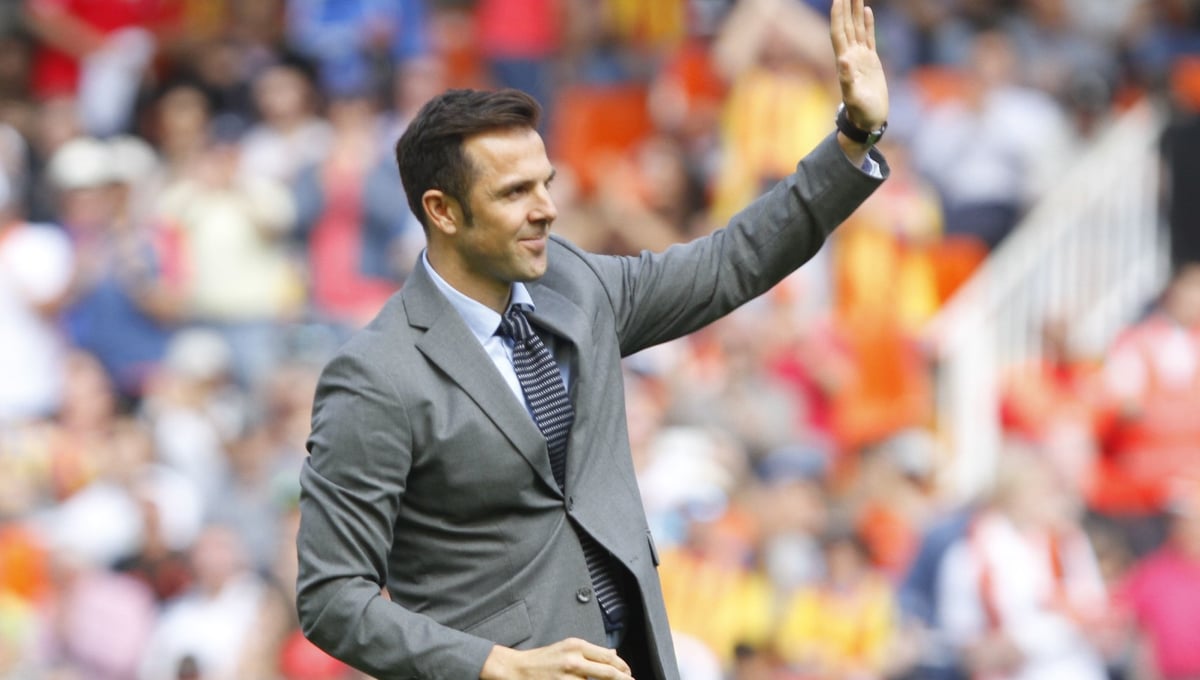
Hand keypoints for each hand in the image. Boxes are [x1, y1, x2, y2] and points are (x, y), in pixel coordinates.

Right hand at [479, 638, 633, 679]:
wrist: (517, 669)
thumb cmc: (542, 659)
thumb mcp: (567, 647)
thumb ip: (590, 652)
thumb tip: (613, 654)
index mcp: (576, 645)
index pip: (608, 657)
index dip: (623, 667)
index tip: (628, 673)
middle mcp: (574, 660)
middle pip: (608, 673)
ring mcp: (568, 677)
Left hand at [830, 0, 888, 132]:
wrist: (868, 120)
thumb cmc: (861, 112)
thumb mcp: (854, 98)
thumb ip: (847, 80)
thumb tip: (843, 60)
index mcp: (844, 62)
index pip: (839, 33)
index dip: (838, 16)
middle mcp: (850, 56)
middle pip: (846, 26)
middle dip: (845, 7)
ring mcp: (860, 57)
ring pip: (857, 28)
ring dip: (855, 11)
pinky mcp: (871, 61)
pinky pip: (868, 37)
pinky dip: (867, 23)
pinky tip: (866, 10)